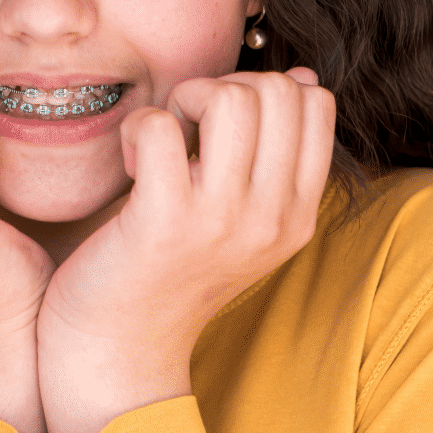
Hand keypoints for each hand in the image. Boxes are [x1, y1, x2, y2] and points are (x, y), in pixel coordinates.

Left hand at [36, 67, 336, 432]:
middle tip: (186, 130)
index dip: (262, 90)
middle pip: (277, 91)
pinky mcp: (163, 222)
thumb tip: (307, 77)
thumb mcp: (242, 221)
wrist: (116, 356)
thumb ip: (274, 155)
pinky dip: (138, 129)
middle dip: (222, 87)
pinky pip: (161, 127)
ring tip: (163, 142)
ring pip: (230, 97)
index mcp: (297, 216)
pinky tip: (130, 165)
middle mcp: (271, 219)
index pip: (316, 104)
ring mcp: (222, 222)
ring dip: (184, 100)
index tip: (219, 127)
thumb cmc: (167, 275)